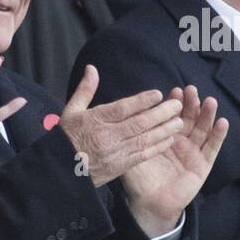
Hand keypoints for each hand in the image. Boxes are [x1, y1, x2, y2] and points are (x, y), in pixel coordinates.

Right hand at [59, 65, 184, 187]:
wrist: (60, 171)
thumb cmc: (66, 138)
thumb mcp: (70, 111)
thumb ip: (85, 90)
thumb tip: (92, 68)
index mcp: (95, 120)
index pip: (122, 109)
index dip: (141, 101)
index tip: (158, 94)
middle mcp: (106, 136)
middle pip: (138, 123)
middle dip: (160, 114)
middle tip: (177, 105)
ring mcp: (114, 153)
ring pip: (143, 140)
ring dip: (164, 130)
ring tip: (179, 121)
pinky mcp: (118, 168)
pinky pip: (142, 156)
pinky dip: (157, 147)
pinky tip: (169, 139)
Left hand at [121, 85, 229, 236]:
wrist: (150, 204)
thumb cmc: (140, 180)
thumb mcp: (134, 154)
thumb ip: (133, 137)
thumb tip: (125, 115)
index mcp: (165, 137)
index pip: (172, 116)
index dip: (175, 103)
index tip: (174, 90)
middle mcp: (181, 142)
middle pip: (190, 119)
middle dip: (192, 103)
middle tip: (191, 90)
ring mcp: (193, 152)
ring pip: (203, 130)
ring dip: (207, 114)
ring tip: (210, 101)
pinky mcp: (203, 165)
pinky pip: (212, 148)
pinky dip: (218, 135)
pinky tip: (222, 122)